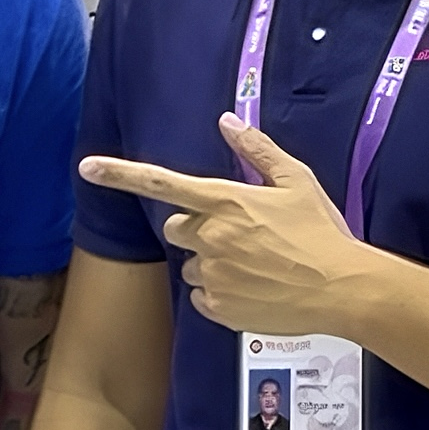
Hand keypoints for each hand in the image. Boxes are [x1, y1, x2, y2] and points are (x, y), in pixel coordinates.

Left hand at [80, 117, 380, 334]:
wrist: (340, 288)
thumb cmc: (321, 230)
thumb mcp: (297, 181)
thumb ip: (257, 150)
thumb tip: (227, 122)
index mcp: (227, 202)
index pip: (163, 183)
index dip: (121, 174)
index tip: (87, 167)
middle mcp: (211, 238)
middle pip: (178, 227)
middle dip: (198, 228)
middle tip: (240, 233)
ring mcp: (213, 276)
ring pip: (193, 264)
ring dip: (213, 261)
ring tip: (257, 264)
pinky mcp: (219, 308)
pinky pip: (203, 296)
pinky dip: (221, 292)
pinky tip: (255, 287)